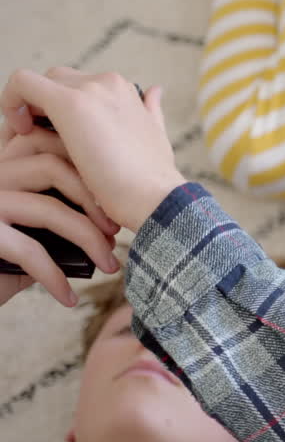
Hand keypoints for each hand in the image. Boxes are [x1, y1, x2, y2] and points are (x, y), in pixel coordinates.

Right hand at [0, 129, 120, 306]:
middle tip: (116, 231)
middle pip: (52, 166)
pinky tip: (68, 298)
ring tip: (109, 266)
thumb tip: (110, 224)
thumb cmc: (0, 263)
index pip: (49, 143)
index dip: (88, 168)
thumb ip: (60, 214)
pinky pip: (28, 250)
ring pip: (48, 208)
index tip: (114, 200)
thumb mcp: (32, 233)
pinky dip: (56, 277)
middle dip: (94, 200)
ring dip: (89, 240)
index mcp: (3, 167)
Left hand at [1, 68, 182, 231]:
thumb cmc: (154, 179)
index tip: (52, 135)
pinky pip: (22, 84)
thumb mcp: (156, 137)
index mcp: (124, 90)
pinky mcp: (68, 103)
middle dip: (40, 105)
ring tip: (25, 139)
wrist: (155, 198)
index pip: (77, 85)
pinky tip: (19, 132)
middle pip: (56, 80)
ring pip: (38, 81)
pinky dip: (10, 102)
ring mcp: (89, 90)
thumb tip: (155, 90)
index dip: (58, 107)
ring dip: (25, 106)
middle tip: (33, 138)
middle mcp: (107, 82)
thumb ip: (151, 111)